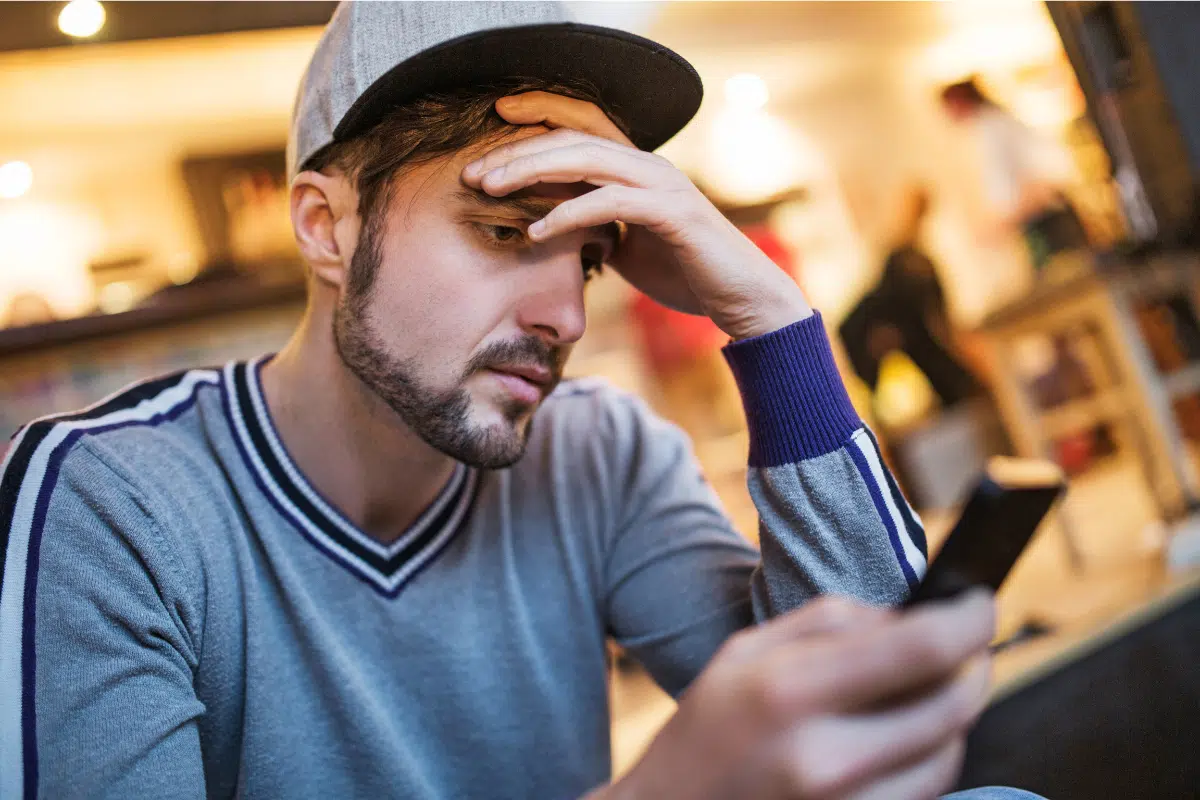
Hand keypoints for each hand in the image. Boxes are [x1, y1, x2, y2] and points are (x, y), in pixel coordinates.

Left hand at [461, 91, 811, 340]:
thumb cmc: (686, 273)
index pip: (578, 131)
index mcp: (637, 169)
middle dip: (517, 152)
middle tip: (472, 172)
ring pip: (586, 160)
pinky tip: (534, 231)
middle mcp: (648, 166)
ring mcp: (662, 185)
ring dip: (532, 172)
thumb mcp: (630, 247)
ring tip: (489, 189)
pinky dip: (568, 214)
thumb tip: (559, 230)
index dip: (535, 123)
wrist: (739, 298)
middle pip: (572, 139)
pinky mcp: (672, 212)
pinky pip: (609, 203)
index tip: (487, 136)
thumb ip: (598, 229)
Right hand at [596, 591, 994, 799]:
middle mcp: (825, 758)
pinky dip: (932, 758)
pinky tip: (907, 736)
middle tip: (970, 644)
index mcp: (791, 692)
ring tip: (931, 690)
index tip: (981, 603)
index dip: (968, 621)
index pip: (919, 650)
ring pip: (949, 757)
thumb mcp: (747, 652)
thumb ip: (830, 623)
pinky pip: (926, 795)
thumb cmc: (706, 730)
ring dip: (955, 716)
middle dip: (974, 666)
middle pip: (951, 707)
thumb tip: (909, 615)